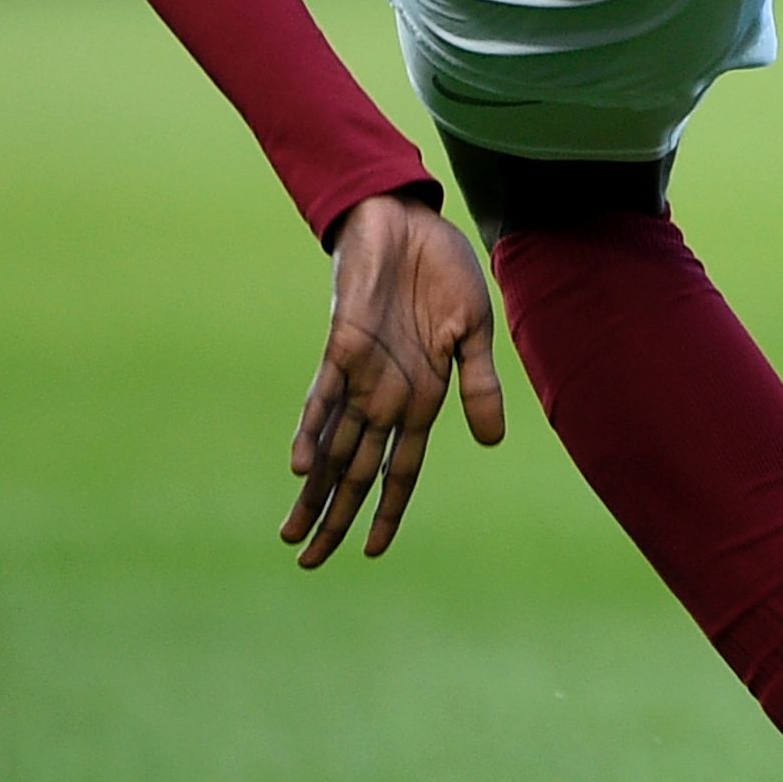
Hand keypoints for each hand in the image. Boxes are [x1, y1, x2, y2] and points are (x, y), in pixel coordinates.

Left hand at [285, 188, 502, 566]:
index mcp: (423, 396)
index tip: (368, 551)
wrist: (407, 220)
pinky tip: (303, 464)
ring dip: (314, 490)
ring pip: (334, 447)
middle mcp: (387, 395)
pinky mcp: (341, 346)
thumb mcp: (473, 328)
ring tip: (290, 533)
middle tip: (307, 562)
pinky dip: (313, 430)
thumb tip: (492, 442)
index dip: (386, 511)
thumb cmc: (445, 270)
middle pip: (357, 471)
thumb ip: (476, 385)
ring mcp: (361, 374)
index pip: (400, 469)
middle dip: (333, 516)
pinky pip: (323, 397)